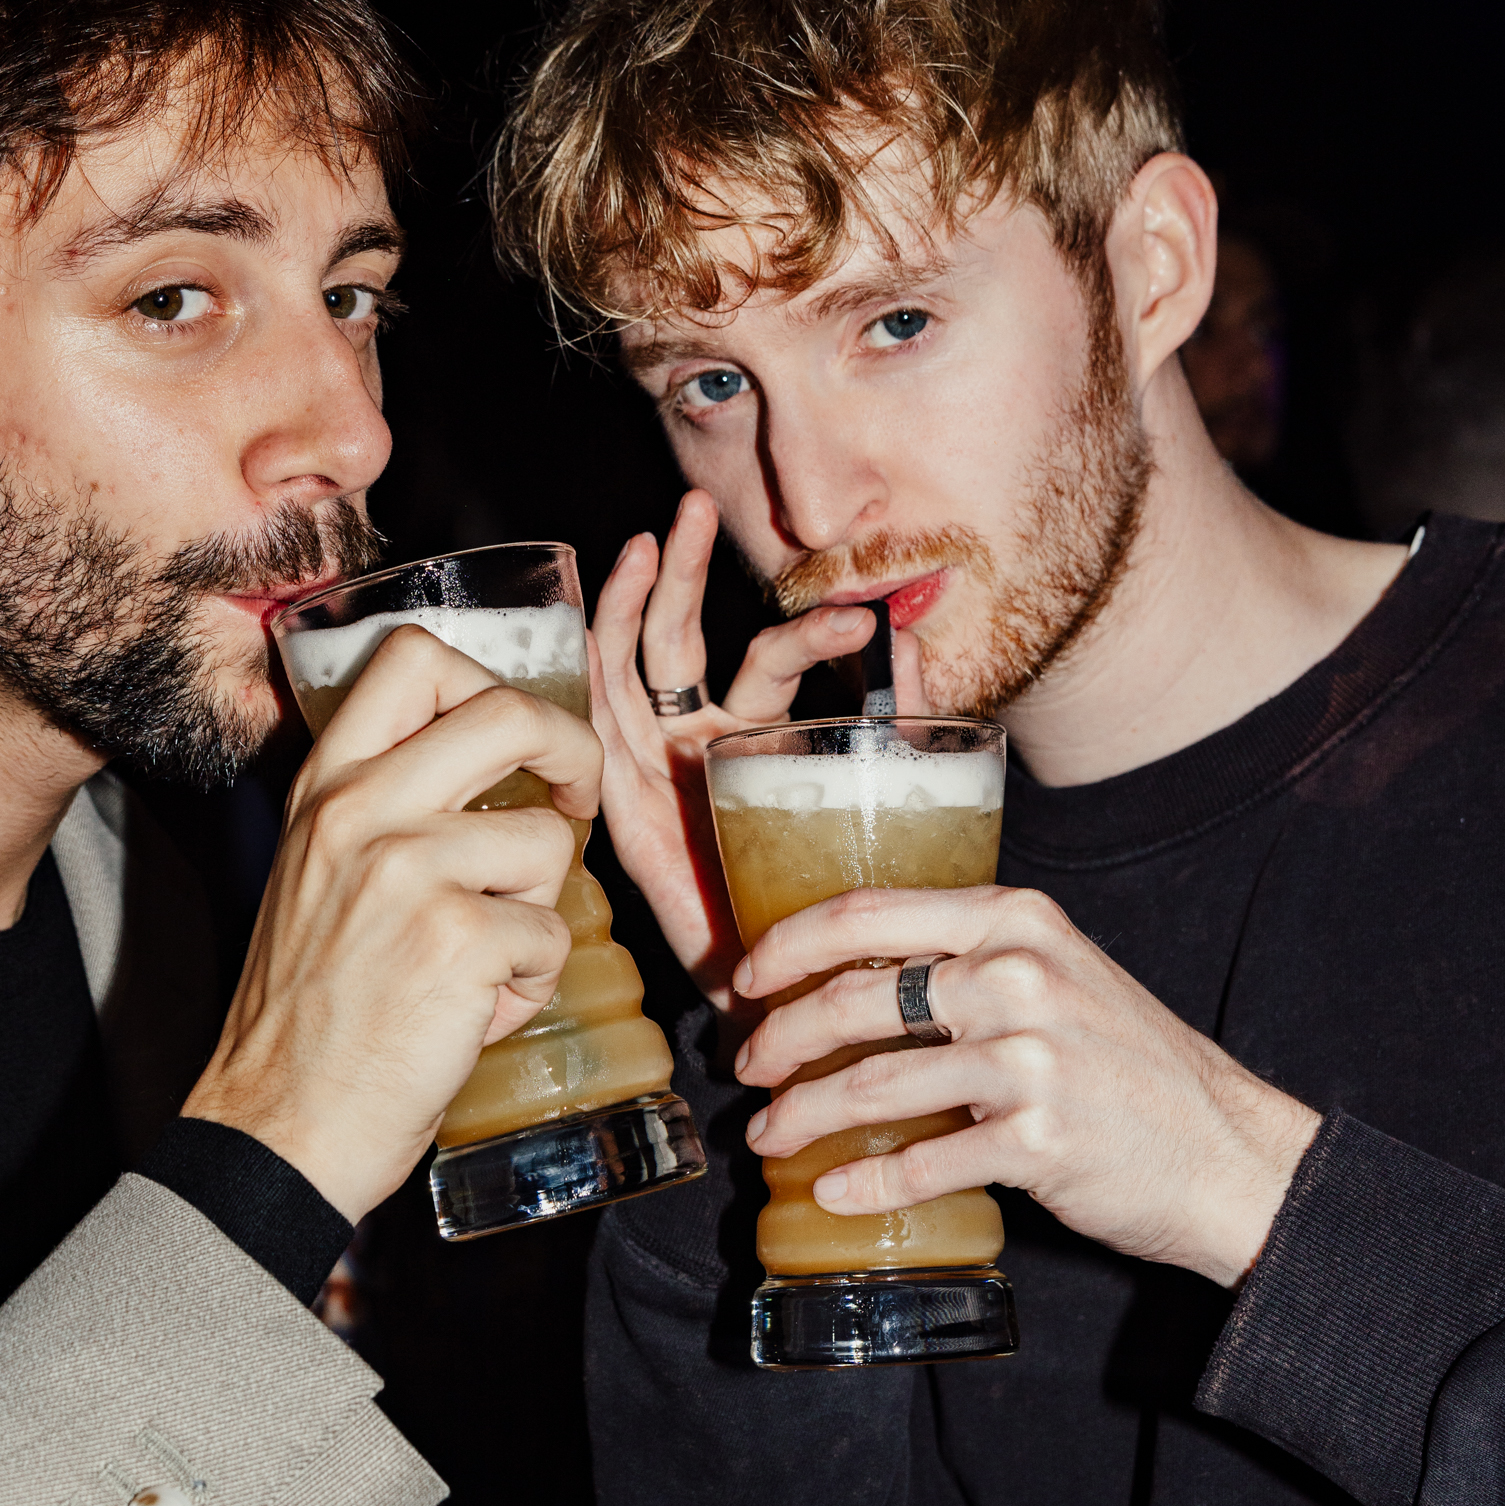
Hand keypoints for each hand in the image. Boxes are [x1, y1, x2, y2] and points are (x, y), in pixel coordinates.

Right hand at [184, 628, 601, 1224]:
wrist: (278, 1125)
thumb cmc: (310, 1014)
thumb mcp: (317, 874)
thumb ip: (385, 809)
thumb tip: (498, 770)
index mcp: (326, 787)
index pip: (413, 657)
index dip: (492, 681)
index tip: (519, 739)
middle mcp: (360, 809)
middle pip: (509, 710)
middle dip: (575, 749)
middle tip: (578, 797)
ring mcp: (408, 869)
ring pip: (546, 841)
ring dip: (539, 910)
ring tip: (482, 965)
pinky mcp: (458, 939)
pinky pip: (552, 934)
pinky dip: (531, 985)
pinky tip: (472, 1015)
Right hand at [588, 491, 883, 999]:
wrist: (773, 997)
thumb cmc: (818, 903)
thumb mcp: (867, 799)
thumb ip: (892, 723)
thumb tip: (917, 644)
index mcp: (754, 738)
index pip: (770, 661)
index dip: (808, 634)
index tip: (861, 621)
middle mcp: (694, 741)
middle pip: (680, 638)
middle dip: (686, 572)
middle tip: (697, 508)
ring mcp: (649, 767)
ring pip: (630, 665)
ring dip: (634, 599)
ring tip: (648, 539)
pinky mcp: (619, 805)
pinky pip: (594, 726)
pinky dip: (587, 670)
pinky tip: (589, 623)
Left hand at [733, 882, 1319, 1285]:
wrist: (1229, 1153)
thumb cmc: (1134, 1067)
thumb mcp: (1062, 977)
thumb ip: (974, 964)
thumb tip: (856, 979)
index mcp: (1016, 921)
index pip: (868, 911)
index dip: (788, 945)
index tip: (746, 978)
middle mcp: (1019, 976)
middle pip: (854, 997)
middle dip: (780, 1037)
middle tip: (749, 1066)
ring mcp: (1030, 1057)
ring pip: (873, 1082)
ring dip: (805, 1115)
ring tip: (773, 1135)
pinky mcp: (1037, 1138)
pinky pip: (921, 1161)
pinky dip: (865, 1182)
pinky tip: (833, 1192)